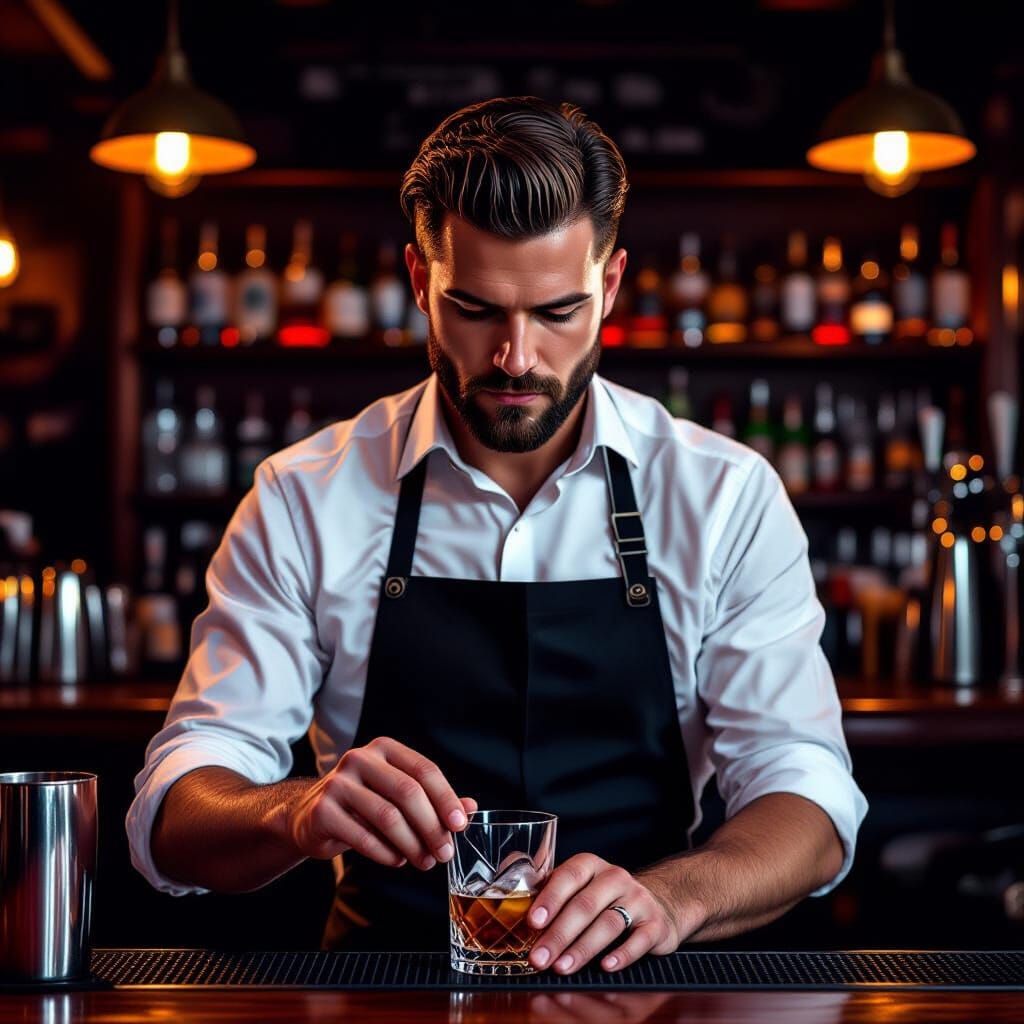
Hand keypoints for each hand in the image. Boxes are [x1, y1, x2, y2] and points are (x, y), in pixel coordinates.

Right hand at [286, 736, 476, 870]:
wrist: (308, 814)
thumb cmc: (362, 803)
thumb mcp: (397, 795)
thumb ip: (432, 799)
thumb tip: (470, 808)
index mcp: (383, 748)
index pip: (424, 770)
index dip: (446, 798)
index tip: (461, 825)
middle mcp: (359, 759)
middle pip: (408, 793)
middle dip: (432, 826)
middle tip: (444, 852)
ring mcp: (337, 784)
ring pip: (387, 817)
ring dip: (412, 844)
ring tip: (425, 862)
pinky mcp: (323, 811)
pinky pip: (364, 837)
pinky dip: (387, 853)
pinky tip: (399, 861)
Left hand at [526, 853, 689, 973]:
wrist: (655, 904)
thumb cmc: (603, 899)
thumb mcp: (579, 887)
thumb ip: (550, 893)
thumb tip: (510, 908)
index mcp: (590, 866)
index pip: (568, 876)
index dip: (550, 899)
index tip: (533, 922)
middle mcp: (615, 877)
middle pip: (584, 905)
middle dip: (559, 934)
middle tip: (539, 958)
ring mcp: (638, 899)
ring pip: (608, 924)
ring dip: (583, 948)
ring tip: (562, 967)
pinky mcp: (655, 923)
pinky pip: (639, 939)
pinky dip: (621, 954)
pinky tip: (605, 966)